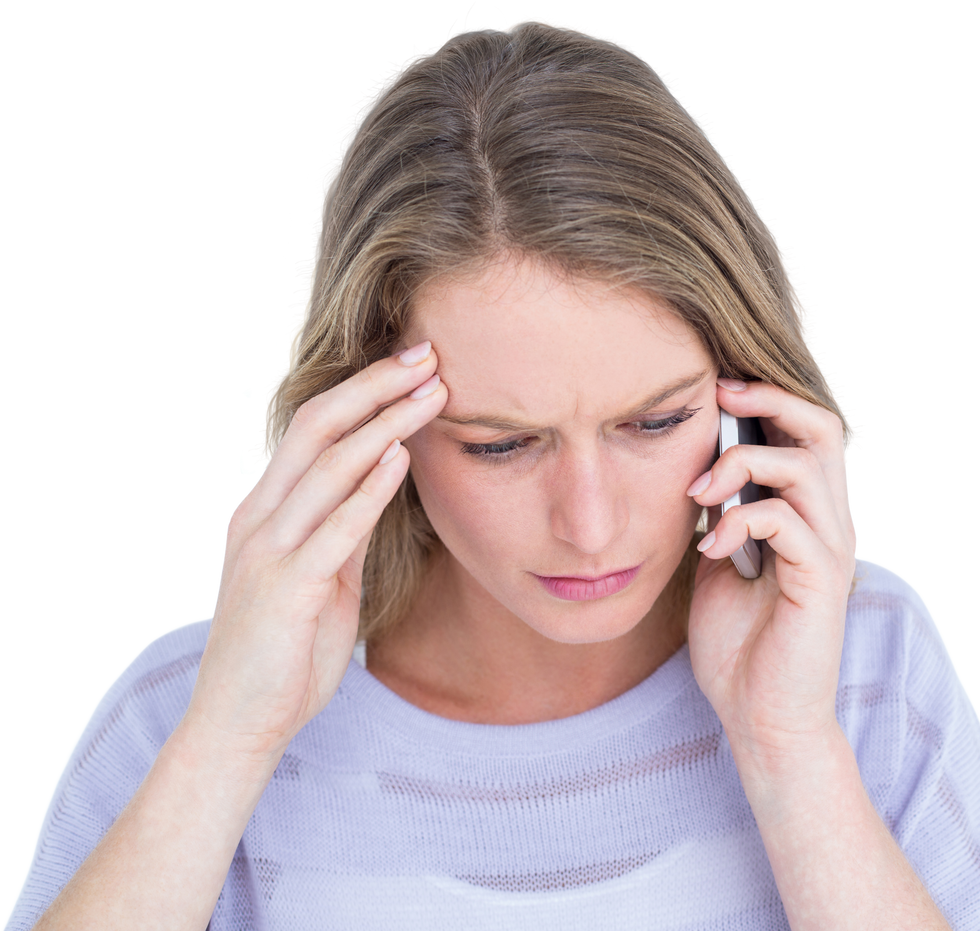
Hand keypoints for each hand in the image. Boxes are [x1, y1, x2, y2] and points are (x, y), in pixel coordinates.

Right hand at [187, 341, 446, 764]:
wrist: (239, 723)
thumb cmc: (284, 651)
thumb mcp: (320, 578)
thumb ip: (343, 532)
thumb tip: (382, 486)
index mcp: (265, 511)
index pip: (314, 430)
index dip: (363, 392)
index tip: (412, 366)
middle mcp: (259, 518)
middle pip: (318, 428)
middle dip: (375, 387)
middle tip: (428, 355)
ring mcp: (267, 550)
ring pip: (327, 466)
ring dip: (384, 423)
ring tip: (431, 393)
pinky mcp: (283, 587)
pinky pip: (333, 527)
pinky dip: (369, 489)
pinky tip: (401, 457)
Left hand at [685, 378, 857, 767]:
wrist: (759, 715)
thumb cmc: (739, 643)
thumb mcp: (719, 563)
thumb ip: (719, 516)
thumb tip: (697, 471)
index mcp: (806, 514)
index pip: (803, 434)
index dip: (765, 401)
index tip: (712, 389)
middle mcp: (829, 523)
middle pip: (822, 430)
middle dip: (769, 402)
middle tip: (718, 397)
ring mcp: (830, 550)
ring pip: (806, 468)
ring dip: (743, 466)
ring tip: (700, 491)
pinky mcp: (822, 581)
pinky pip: (789, 522)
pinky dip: (742, 520)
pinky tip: (711, 545)